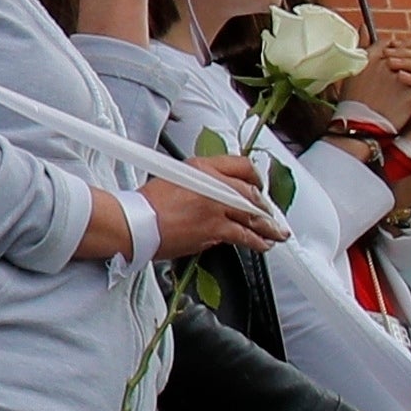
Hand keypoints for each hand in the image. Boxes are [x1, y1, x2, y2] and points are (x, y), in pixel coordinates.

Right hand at [147, 165, 286, 256]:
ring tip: (276, 233)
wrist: (134, 222)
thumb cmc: (146, 204)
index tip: (259, 185)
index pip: (241, 166)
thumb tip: (212, 194)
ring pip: (252, 216)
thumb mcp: (172, 177)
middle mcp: (213, 184)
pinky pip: (243, 236)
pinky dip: (256, 241)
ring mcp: (216, 207)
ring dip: (268, 226)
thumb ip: (198, 182)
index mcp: (202, 167)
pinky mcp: (215, 229)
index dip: (255, 177)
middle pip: (251, 193)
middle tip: (271, 214)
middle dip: (265, 206)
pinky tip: (261, 245)